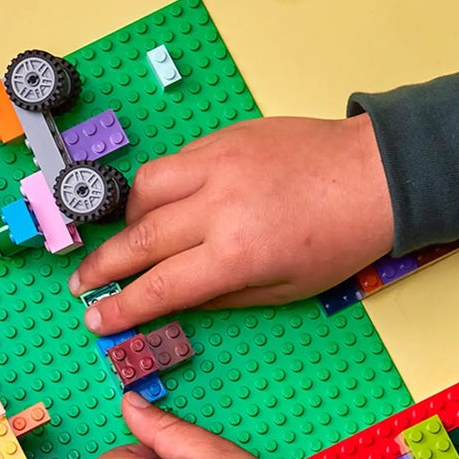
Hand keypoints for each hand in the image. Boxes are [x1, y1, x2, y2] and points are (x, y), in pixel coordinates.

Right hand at [69, 114, 393, 334]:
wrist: (377, 175)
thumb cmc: (339, 240)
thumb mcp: (284, 289)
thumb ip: (222, 296)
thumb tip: (174, 300)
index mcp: (236, 252)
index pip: (160, 286)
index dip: (122, 307)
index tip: (96, 319)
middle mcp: (218, 205)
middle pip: (138, 238)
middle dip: (103, 267)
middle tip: (81, 285)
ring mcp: (217, 163)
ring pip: (144, 189)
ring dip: (126, 220)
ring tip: (126, 241)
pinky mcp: (224, 138)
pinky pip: (173, 163)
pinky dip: (159, 188)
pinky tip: (165, 205)